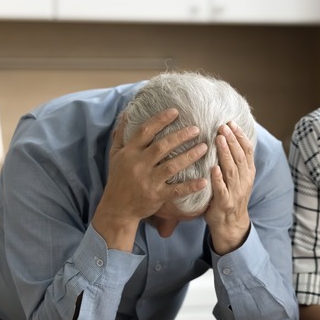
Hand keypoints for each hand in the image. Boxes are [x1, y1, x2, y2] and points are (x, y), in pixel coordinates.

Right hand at [93, 108, 208, 250]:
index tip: (175, 112)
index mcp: (130, 152)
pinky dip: (190, 186)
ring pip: (172, 166)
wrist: (117, 207)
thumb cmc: (118, 178)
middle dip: (180, 136)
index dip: (160, 120)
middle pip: (162, 146)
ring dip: (189, 156)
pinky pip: (176, 190)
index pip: (145, 131)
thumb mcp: (115, 155)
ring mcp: (149, 181)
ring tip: (204, 147)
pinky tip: (204, 181)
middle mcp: (139, 164)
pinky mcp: (157, 196)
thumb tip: (127, 113)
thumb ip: (121, 134)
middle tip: (196, 129)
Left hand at [204, 121, 255, 254]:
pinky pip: (222, 190)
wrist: (231, 224)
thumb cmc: (230, 196)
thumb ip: (235, 160)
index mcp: (248, 173)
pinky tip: (213, 168)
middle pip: (240, 157)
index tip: (231, 123)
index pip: (247, 151)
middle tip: (223, 126)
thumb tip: (228, 136)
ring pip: (232, 170)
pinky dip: (218, 178)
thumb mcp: (238, 177)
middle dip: (232, 140)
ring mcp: (235, 192)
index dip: (240, 136)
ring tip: (219, 139)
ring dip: (226, 154)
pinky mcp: (225, 203)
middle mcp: (244, 181)